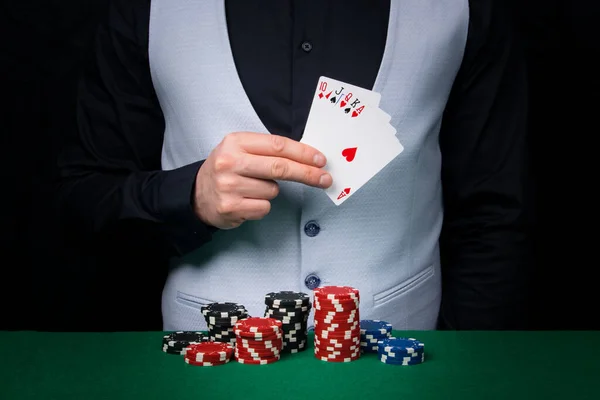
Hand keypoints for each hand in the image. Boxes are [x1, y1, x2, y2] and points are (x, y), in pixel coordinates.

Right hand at [193, 132, 331, 228]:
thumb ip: (268, 151)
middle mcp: (230, 162)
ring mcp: (229, 186)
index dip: (303, 153)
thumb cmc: (227, 170)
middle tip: (325, 178)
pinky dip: (261, 206)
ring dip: (271, 191)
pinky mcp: (230, 207)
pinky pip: (264, 207)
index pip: (277, 145)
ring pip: (273, 190)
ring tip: (252, 188)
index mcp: (235, 142)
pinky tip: (247, 201)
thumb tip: (307, 158)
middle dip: (307, 173)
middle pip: (280, 167)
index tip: (320, 160)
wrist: (197, 195)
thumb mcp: (240, 150)